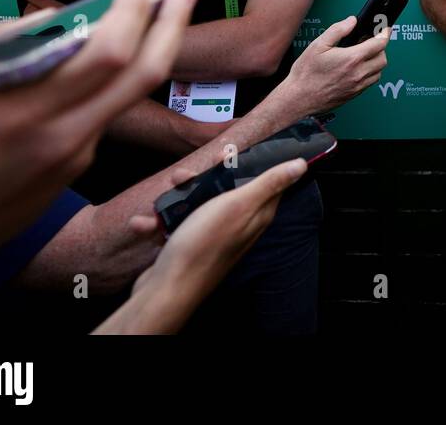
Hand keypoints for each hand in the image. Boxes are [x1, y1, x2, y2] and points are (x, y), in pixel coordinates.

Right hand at [0, 0, 197, 330]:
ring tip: (151, 19)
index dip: (135, 14)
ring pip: (126, 98)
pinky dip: (108, 87)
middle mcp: (61, 137)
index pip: (108, 54)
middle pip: (143, 76)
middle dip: (172, 26)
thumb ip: (6, 50)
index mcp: (25, 110)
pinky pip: (100, 120)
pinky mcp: (73, 174)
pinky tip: (98, 69)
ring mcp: (73, 160)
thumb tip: (54, 19)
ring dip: (148, 54)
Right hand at [99, 158, 306, 333]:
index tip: (228, 154)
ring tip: (161, 201)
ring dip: (176, 200)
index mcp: (256, 215)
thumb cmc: (203, 247)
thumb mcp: (239, 205)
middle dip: (202, 180)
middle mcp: (237, 225)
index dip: (248, 164)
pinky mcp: (189, 246)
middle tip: (184, 177)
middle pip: (225, 190)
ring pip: (197, 205)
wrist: (167, 290)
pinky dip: (160, 223)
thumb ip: (269, 183)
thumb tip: (300, 165)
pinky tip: (145, 225)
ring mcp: (211, 236)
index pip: (263, 182)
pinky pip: (176, 225)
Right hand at [280, 15, 389, 116]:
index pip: (379, 44)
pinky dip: (370, 73)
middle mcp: (358, 74)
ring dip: (376, 61)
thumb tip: (351, 21)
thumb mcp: (318, 45)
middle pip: (383, 58)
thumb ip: (337, 30)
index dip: (385, 33)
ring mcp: (358, 86)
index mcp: (351, 59)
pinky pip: (371, 82)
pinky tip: (358, 68)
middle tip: (371, 41)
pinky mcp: (355, 94)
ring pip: (379, 72)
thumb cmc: (306, 74)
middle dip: (381, 48)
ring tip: (364, 55)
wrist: (299, 99)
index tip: (386, 28)